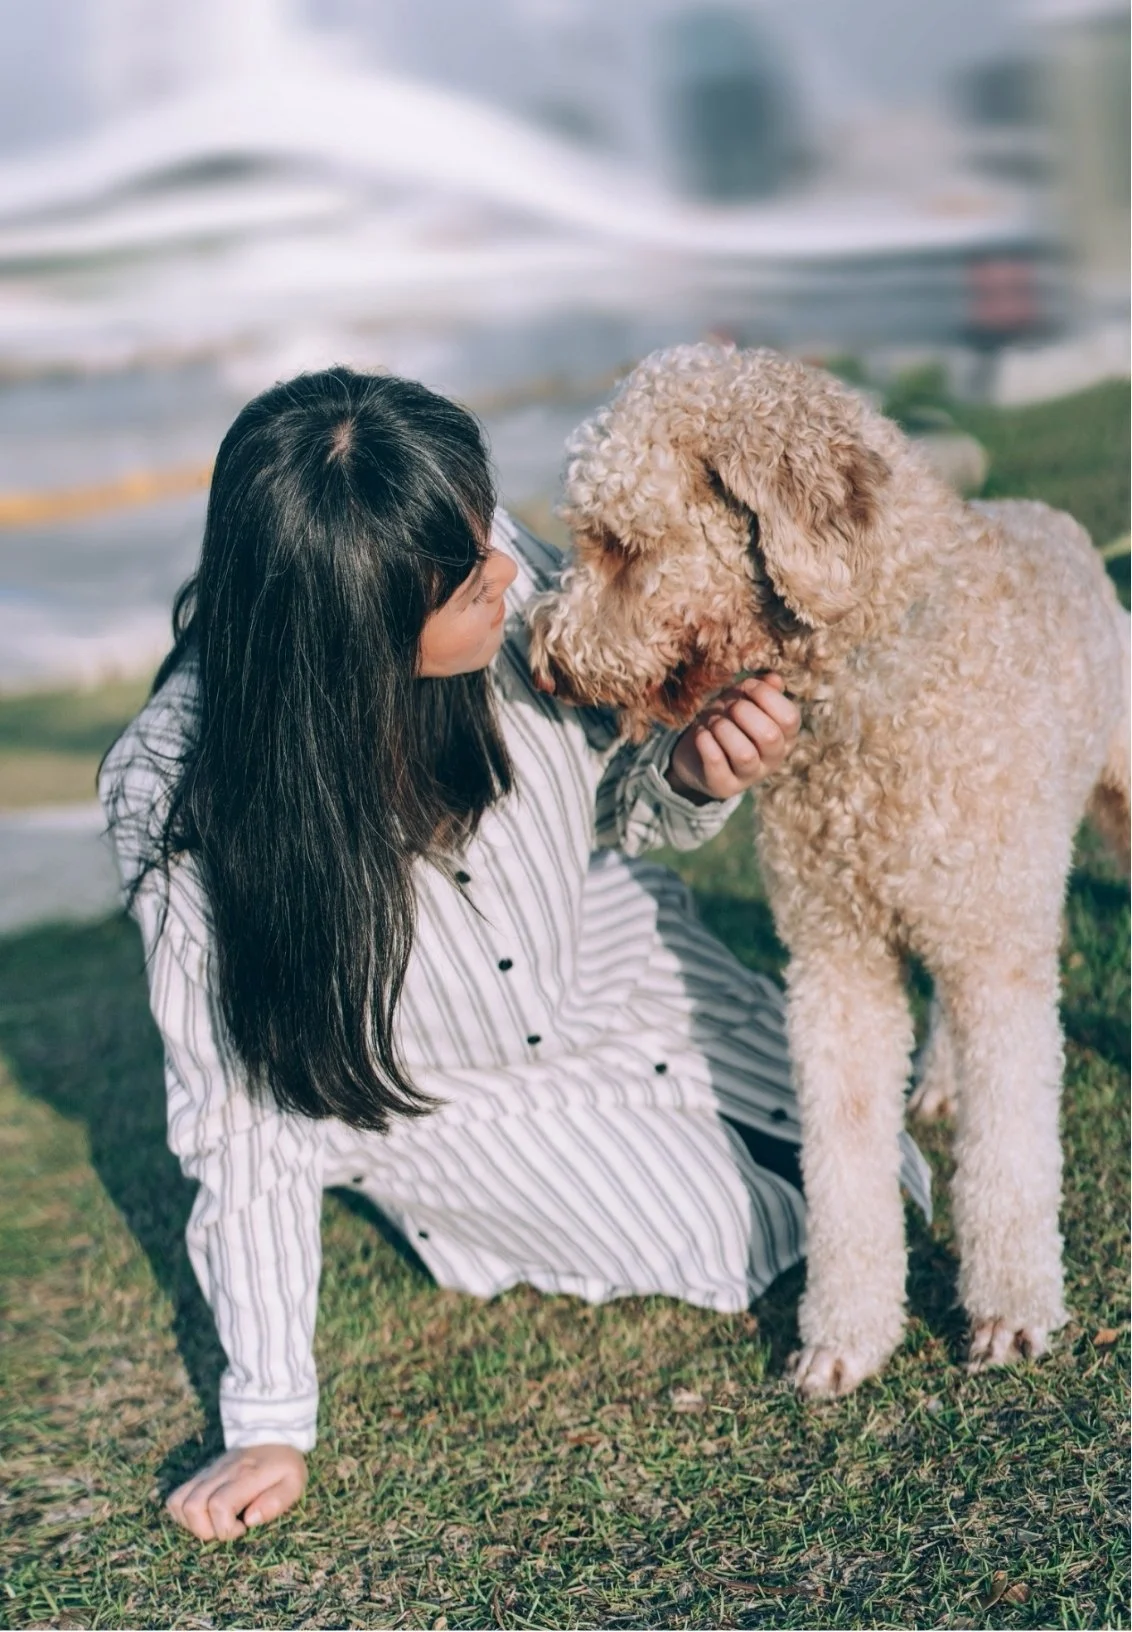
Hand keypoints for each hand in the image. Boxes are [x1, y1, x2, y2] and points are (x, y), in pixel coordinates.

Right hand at [166, 1443, 306, 1541]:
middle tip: (229, 1527)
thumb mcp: (294, 1482)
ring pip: (178, 1502)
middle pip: (193, 1506)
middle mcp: (221, 1472)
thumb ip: (277, 1502)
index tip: (244, 1527)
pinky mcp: (199, 1475)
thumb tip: (250, 1520)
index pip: (219, 1505)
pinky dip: (183, 1514)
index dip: (226, 1527)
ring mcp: (206, 1472)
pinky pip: (176, 1497)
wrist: (271, 1433)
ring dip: (192, 1524)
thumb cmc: (284, 1465)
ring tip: (216, 1523)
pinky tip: (205, 1517)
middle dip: (207, 1530)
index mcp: (246, 1475)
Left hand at [666, 675, 799, 802]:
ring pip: (744, 754)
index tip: (746, 687)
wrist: (695, 753)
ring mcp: (750, 776)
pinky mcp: (725, 787)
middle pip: (769, 736)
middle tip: (728, 707)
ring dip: (723, 729)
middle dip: (743, 712)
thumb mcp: (742, 700)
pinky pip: (717, 763)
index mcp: (785, 736)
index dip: (766, 696)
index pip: (790, 718)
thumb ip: (760, 689)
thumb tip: (775, 679)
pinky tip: (701, 733)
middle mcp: (773, 760)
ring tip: (713, 722)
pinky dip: (706, 742)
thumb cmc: (726, 721)